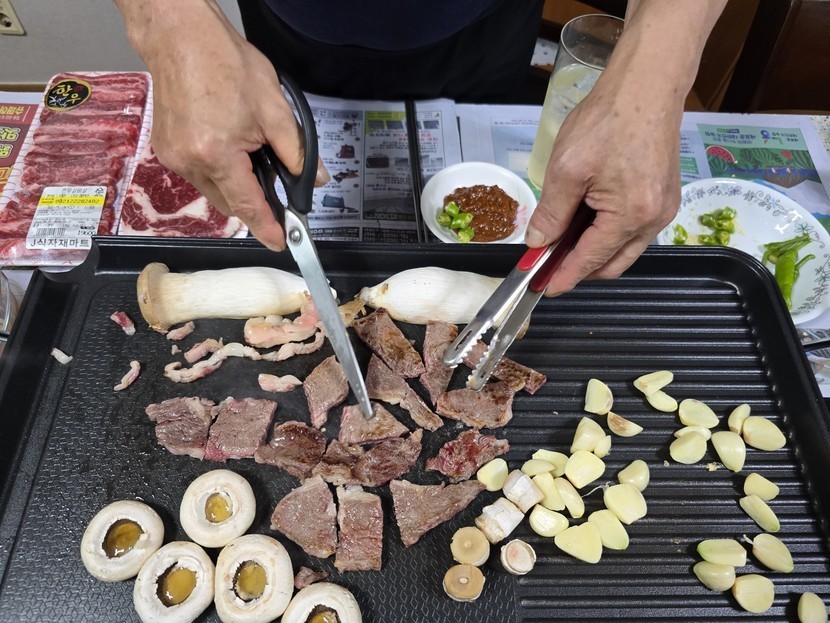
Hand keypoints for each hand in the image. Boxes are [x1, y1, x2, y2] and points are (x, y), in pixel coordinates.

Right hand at [119, 2, 326, 249]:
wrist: (180, 37)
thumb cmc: (224, 63)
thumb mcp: (274, 108)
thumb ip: (297, 151)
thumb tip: (315, 178)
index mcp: (216, 154)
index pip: (247, 205)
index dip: (266, 227)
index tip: (279, 243)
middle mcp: (190, 162)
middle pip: (229, 203)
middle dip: (254, 205)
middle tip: (277, 196)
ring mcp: (174, 157)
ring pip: (213, 192)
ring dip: (236, 186)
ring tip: (252, 159)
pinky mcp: (166, 150)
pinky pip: (199, 176)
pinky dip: (219, 173)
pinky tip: (231, 151)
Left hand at [525, 75, 681, 294]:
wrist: (648, 85)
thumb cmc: (607, 121)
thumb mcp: (566, 169)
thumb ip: (551, 213)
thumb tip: (538, 243)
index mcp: (630, 216)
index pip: (591, 261)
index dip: (564, 277)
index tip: (543, 288)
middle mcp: (654, 220)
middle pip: (613, 264)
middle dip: (580, 269)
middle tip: (549, 263)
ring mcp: (664, 209)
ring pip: (625, 249)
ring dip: (595, 251)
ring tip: (563, 239)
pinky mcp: (665, 197)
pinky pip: (635, 230)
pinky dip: (609, 234)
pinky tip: (587, 220)